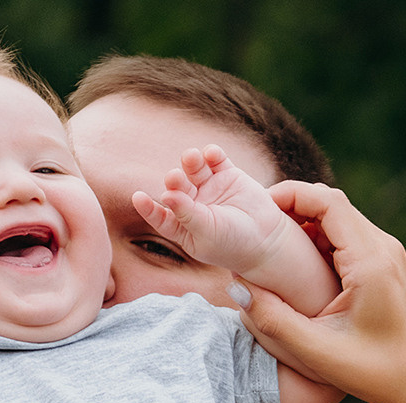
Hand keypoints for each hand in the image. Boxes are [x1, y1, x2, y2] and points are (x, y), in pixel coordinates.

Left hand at [132, 145, 289, 274]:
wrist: (268, 240)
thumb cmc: (234, 245)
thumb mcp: (207, 232)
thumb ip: (186, 214)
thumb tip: (165, 195)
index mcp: (182, 226)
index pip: (160, 216)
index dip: (148, 207)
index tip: (138, 197)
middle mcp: (192, 205)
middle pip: (177, 187)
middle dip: (175, 181)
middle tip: (175, 177)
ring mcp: (209, 188)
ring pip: (193, 169)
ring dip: (190, 161)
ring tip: (192, 157)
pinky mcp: (227, 174)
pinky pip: (215, 159)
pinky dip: (212, 154)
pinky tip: (211, 154)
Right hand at [236, 182, 405, 402]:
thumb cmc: (378, 374)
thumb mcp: (317, 351)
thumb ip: (273, 319)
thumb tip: (237, 287)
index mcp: (371, 261)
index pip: (328, 202)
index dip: (290, 195)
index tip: (258, 209)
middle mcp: (385, 249)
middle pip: (333, 204)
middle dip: (293, 207)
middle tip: (256, 227)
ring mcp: (390, 256)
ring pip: (341, 220)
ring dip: (306, 225)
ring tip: (271, 246)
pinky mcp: (389, 267)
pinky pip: (351, 239)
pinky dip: (322, 242)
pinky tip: (298, 267)